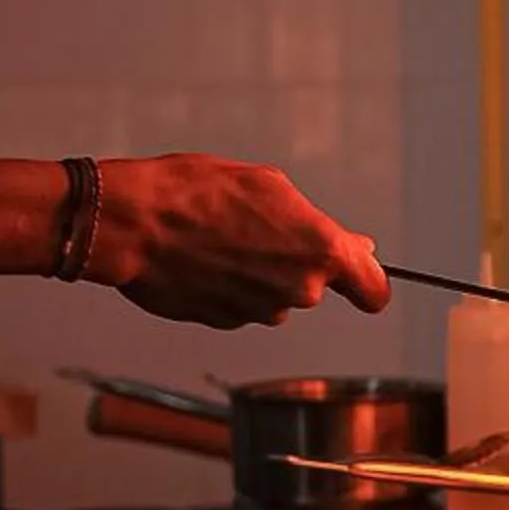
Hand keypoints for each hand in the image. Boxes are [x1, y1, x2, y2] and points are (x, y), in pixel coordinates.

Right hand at [89, 155, 389, 329]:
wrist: (134, 223)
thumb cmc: (198, 191)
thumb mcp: (269, 186)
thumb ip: (317, 225)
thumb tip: (358, 247)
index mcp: (320, 252)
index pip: (373, 292)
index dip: (367, 282)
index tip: (357, 275)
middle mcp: (298, 290)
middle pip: (314, 286)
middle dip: (295, 264)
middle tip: (257, 228)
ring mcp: (261, 311)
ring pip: (275, 296)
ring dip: (259, 274)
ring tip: (222, 237)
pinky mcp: (226, 323)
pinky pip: (241, 305)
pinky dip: (229, 286)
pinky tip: (203, 257)